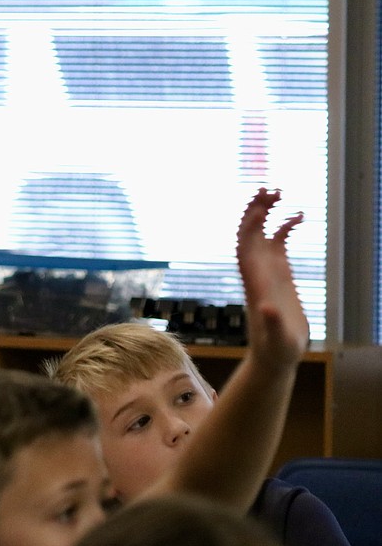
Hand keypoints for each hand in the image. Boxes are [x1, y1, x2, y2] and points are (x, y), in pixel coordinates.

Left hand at [237, 187, 308, 367]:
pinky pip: (278, 245)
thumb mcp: (276, 338)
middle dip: (255, 211)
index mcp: (254, 282)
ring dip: (266, 214)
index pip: (245, 248)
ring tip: (279, 192)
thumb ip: (271, 322)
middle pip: (250, 235)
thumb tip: (264, 306)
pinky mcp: (279, 276)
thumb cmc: (275, 349)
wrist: (275, 356)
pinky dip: (285, 227)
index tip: (261, 207)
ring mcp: (268, 272)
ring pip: (262, 235)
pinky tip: (299, 216)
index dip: (250, 227)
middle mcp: (257, 273)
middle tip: (270, 188)